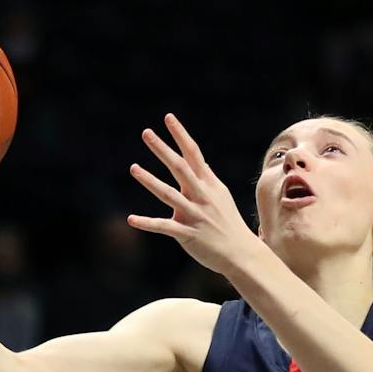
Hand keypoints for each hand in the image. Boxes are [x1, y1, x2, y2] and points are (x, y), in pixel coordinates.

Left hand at [127, 113, 262, 278]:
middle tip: (146, 133)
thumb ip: (205, 180)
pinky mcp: (188, 234)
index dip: (180, 135)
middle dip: (162, 149)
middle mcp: (202, 196)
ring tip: (133, 168)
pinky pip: (164, 227)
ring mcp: (195, 214)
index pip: (194, 154)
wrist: (241, 253)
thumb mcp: (220, 196)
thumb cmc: (228, 224)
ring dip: (150, 180)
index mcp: (209, 184)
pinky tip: (130, 219)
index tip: (168, 118)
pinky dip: (147, 223)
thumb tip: (195, 163)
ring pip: (169, 194)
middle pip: (180, 168)